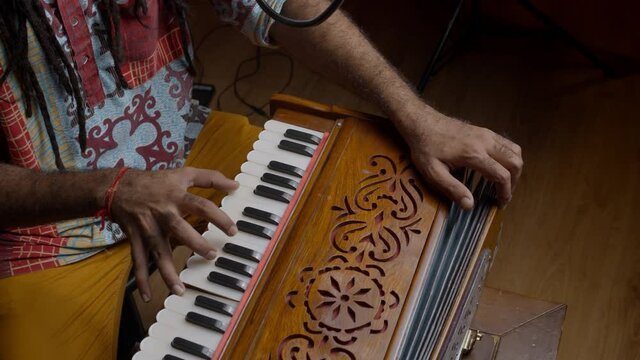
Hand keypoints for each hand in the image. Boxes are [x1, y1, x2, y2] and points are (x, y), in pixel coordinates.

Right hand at [109, 167, 238, 300]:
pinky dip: (141, 279)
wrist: (118, 186)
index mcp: (177, 197)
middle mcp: (163, 213)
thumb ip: (211, 178)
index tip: (233, 231)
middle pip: (179, 228)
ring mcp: (148, 228)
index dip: (218, 217)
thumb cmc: (156, 181)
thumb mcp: (184, 174)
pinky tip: (148, 295)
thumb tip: (235, 185)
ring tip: (180, 290)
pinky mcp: (135, 239)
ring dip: (167, 272)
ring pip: (157, 251)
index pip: (201, 206)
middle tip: (211, 255)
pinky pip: (138, 261)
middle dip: (195, 243)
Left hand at [396, 103, 522, 208]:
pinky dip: (509, 156)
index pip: (502, 175)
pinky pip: (506, 143)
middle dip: (514, 181)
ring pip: (514, 150)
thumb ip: (453, 189)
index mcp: (474, 154)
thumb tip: (470, 205)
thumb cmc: (425, 148)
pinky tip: (496, 166)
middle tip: (503, 194)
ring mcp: (486, 134)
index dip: (505, 192)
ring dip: (514, 167)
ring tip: (503, 182)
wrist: (421, 122)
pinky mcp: (484, 130)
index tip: (500, 203)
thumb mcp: (433, 172)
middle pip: (515, 161)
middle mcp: (485, 142)